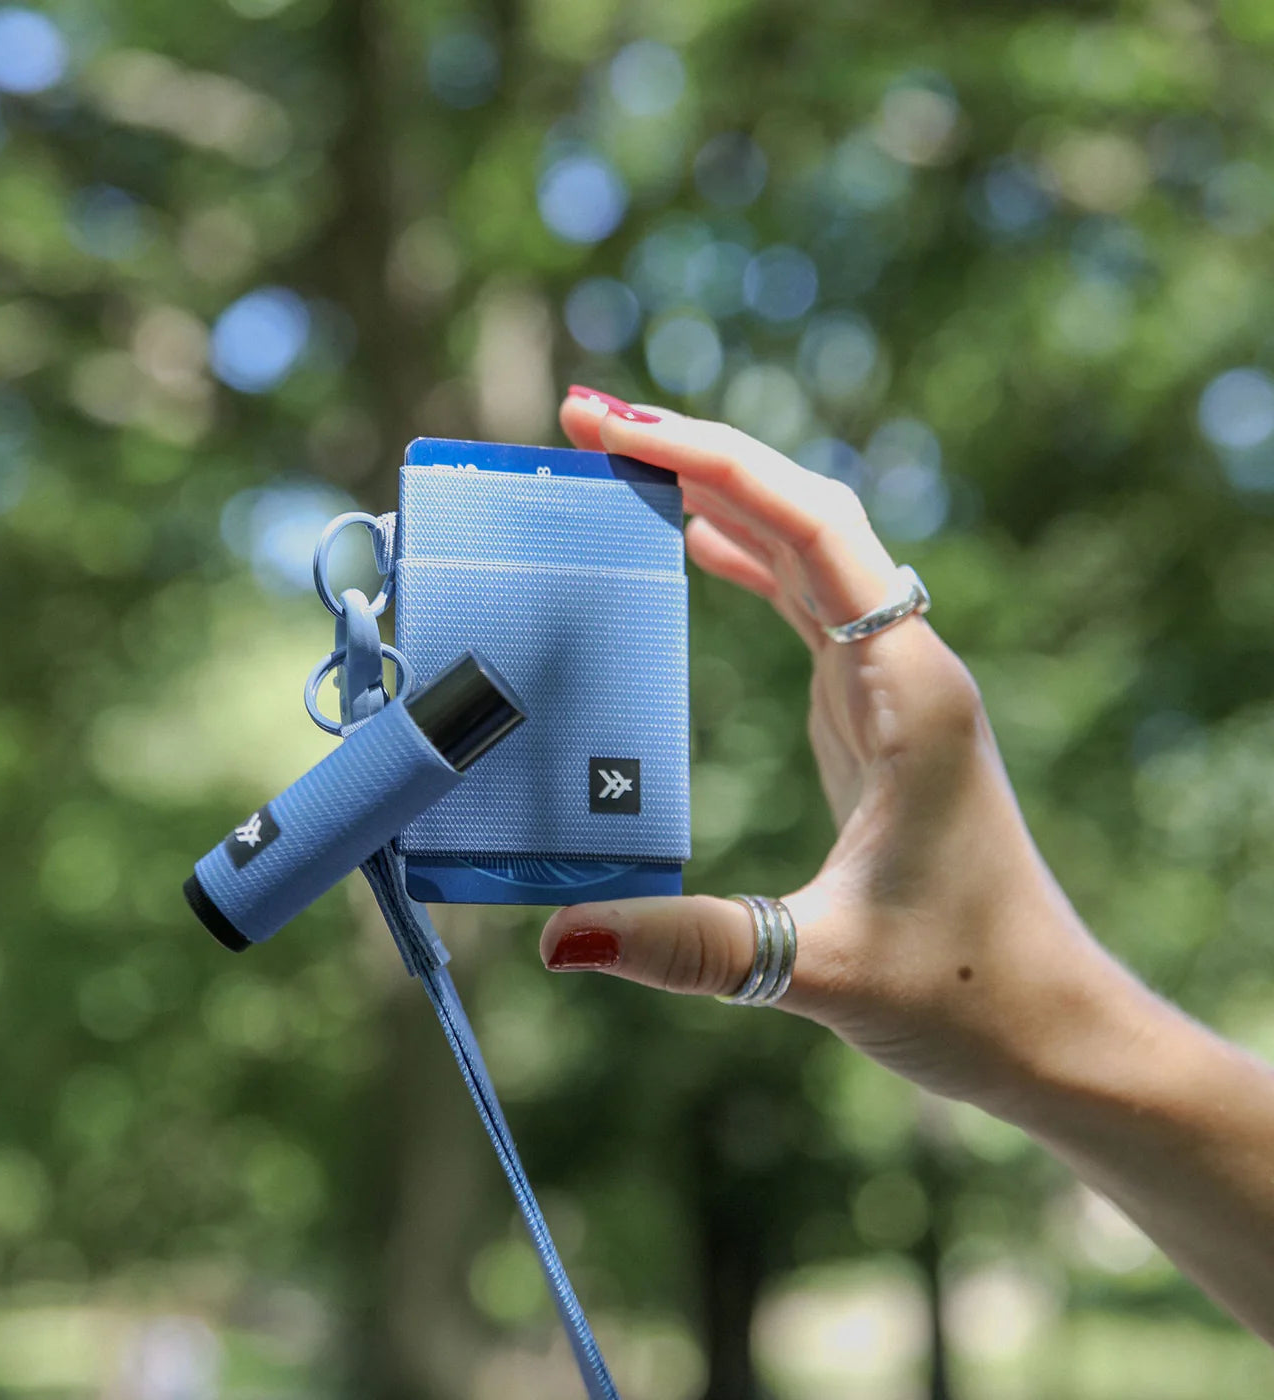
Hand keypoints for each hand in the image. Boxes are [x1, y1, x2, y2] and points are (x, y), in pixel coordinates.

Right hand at [541, 386, 1138, 1117]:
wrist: (1046, 1021)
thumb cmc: (961, 989)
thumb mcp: (816, 966)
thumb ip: (688, 947)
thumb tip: (557, 937)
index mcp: (906, 691)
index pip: (808, 530)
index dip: (711, 463)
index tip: (616, 429)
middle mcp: (902, 665)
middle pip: (799, 514)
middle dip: (696, 456)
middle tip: (586, 420)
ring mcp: (887, 683)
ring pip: (800, 549)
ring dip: (715, 496)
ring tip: (618, 459)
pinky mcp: (867, 713)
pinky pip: (799, 602)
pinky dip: (738, 557)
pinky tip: (687, 544)